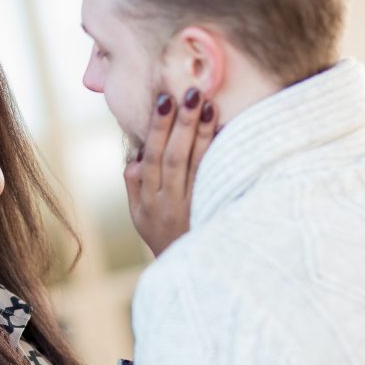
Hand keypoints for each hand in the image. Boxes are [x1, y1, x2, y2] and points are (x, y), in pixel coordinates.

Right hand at [123, 87, 217, 256]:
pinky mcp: (214, 209)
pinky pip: (218, 179)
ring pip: (198, 166)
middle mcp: (170, 202)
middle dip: (182, 124)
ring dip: (204, 134)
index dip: (157, 129)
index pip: (152, 158)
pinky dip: (223, 154)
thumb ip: (134, 183)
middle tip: (191, 92)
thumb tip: (136, 155)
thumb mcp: (138, 215)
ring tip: (210, 105)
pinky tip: (230, 131)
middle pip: (175, 158)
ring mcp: (193, 207)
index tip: (165, 100)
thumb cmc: (161, 235)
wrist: (192, 272)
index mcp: (149, 200)